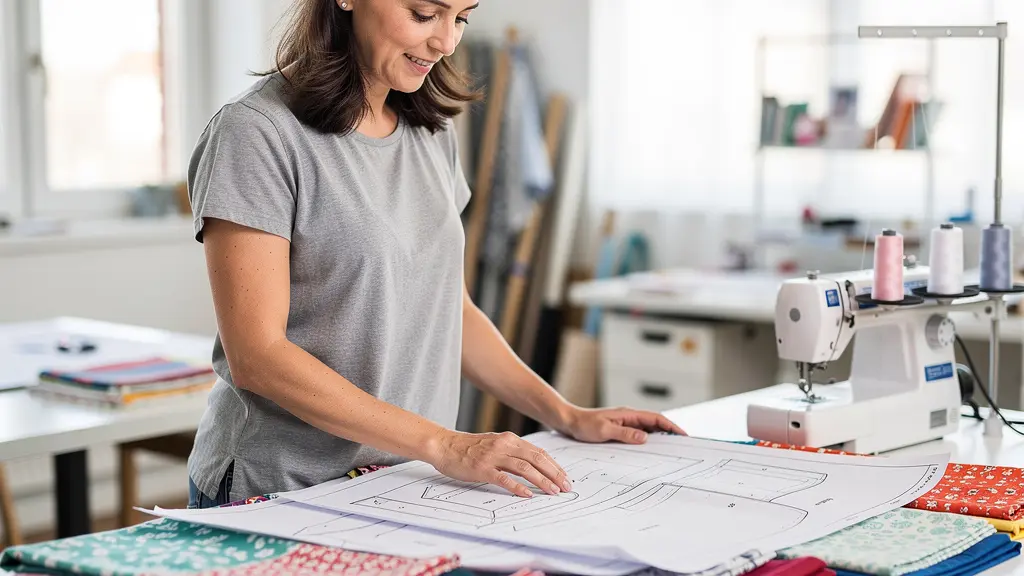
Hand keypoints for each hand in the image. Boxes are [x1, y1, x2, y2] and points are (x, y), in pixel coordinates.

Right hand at [427, 430, 572, 497]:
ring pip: (524, 468)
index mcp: (510, 439)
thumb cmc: (469, 447)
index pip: (539, 452)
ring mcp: (493, 456)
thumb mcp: (495, 443)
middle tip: (566, 487)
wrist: (444, 445)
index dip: (554, 465)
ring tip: (553, 491)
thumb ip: (512, 451)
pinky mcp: (482, 468)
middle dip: (554, 474)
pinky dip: (517, 486)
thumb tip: (533, 464)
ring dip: (541, 480)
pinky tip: (527, 494)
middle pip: (536, 459)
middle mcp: (504, 445)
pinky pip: (503, 478)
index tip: (565, 477)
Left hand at [557, 406, 685, 443]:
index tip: (684, 435)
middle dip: (670, 433)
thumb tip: (645, 438)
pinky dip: (647, 441)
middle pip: (655, 424)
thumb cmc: (584, 425)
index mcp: (628, 414)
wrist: (569, 422)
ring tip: (671, 451)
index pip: (656, 418)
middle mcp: (629, 417)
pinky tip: (649, 451)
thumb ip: (624, 434)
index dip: (671, 426)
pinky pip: (638, 435)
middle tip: (683, 446)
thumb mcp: (604, 430)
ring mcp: (625, 423)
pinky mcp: (620, 429)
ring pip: (648, 430)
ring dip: (659, 438)